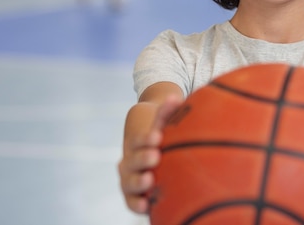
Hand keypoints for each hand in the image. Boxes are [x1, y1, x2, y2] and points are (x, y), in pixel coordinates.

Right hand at [118, 95, 182, 212]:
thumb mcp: (165, 123)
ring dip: (137, 182)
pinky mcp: (134, 195)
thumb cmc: (162, 135)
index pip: (137, 140)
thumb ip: (168, 112)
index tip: (157, 136)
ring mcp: (130, 178)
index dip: (146, 139)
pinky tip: (146, 207)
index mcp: (136, 143)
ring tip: (149, 180)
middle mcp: (129, 161)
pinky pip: (131, 201)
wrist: (153, 154)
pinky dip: (136, 204)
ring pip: (128, 182)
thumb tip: (175, 97)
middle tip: (156, 156)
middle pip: (132, 161)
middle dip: (142, 159)